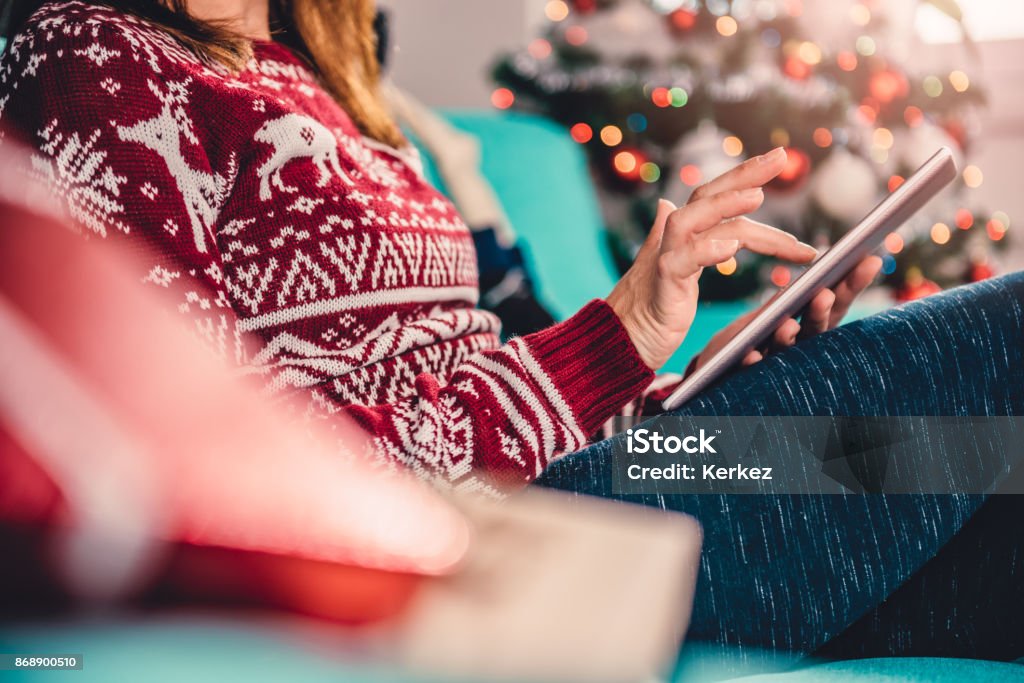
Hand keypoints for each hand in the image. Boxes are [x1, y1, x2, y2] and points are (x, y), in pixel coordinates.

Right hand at [607, 148, 817, 370]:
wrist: (620, 340)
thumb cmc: (647, 306)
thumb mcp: (669, 266)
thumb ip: (675, 236)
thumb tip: (665, 204)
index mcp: (682, 234)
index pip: (714, 195)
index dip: (744, 175)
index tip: (778, 157)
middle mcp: (672, 239)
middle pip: (706, 196)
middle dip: (744, 175)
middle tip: (780, 158)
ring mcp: (663, 258)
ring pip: (692, 220)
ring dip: (725, 205)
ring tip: (758, 197)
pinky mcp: (661, 284)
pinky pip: (681, 261)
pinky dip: (706, 250)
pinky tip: (732, 247)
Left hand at [693, 255, 882, 370]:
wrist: (705, 376)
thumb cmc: (739, 345)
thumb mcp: (759, 319)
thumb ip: (783, 304)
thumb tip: (813, 270)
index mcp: (804, 328)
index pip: (833, 303)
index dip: (851, 284)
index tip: (869, 259)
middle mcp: (796, 349)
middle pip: (817, 328)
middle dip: (822, 311)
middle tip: (826, 294)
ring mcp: (774, 366)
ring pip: (788, 352)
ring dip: (789, 337)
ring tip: (787, 325)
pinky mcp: (747, 379)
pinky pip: (750, 371)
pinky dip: (753, 362)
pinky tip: (751, 355)